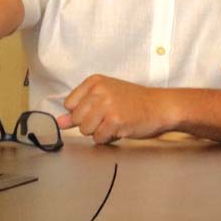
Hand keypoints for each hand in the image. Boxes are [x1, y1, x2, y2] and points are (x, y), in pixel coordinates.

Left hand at [57, 75, 178, 143]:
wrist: (160, 106)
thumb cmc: (133, 102)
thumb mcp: (105, 98)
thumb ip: (80, 109)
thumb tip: (59, 122)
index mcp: (95, 81)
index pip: (69, 104)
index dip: (82, 112)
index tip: (98, 109)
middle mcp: (99, 90)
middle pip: (76, 119)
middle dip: (90, 124)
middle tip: (109, 116)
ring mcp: (107, 105)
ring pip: (85, 130)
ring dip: (99, 132)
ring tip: (115, 122)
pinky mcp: (115, 121)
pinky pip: (98, 138)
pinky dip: (108, 138)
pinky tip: (121, 128)